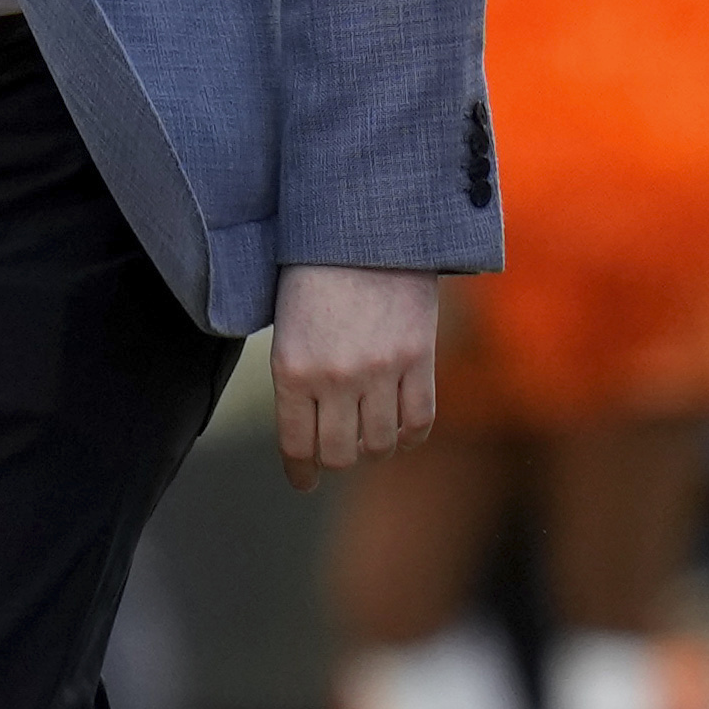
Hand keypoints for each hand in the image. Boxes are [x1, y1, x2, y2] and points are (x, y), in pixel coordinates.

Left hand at [270, 263, 443, 481]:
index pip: (296, 444)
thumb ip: (297, 379)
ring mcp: (380, 371)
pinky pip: (420, 419)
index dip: (300, 471)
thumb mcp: (288, 328)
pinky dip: (410, 435)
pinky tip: (402, 431)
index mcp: (291, 371)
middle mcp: (335, 378)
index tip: (304, 482)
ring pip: (380, 444)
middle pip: (339, 454)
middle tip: (336, 454)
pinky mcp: (419, 358)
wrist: (364, 227)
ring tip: (370, 439)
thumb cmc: (314, 273)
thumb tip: (308, 434)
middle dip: (335, 461)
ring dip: (374, 449)